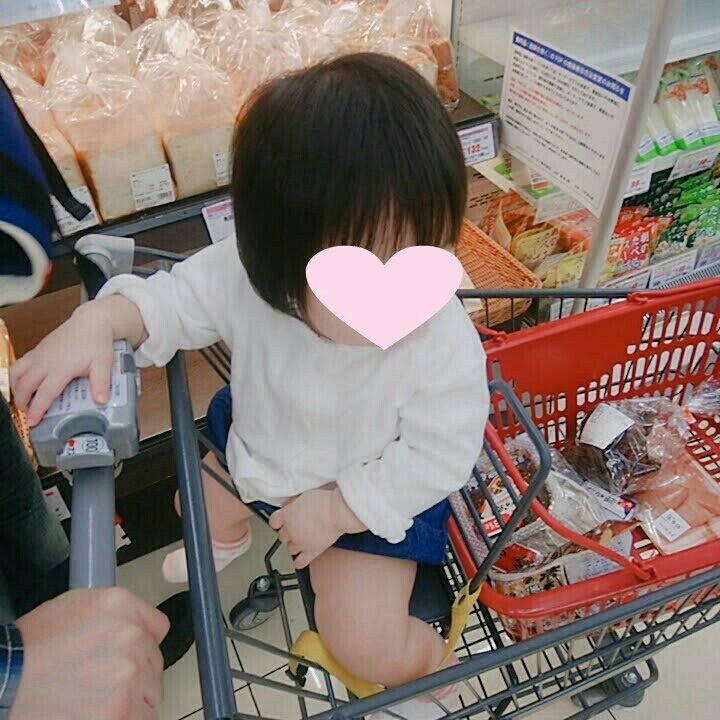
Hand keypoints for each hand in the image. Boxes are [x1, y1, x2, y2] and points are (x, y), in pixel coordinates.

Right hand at [11, 295, 143, 426]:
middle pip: (24, 386)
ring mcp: (39, 354)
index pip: (44, 394)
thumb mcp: (103, 364)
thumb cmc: (97, 342)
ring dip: (16, 389)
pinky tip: (25, 384)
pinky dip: (17, 376)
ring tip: (23, 401)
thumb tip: (101, 401)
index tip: (33, 422)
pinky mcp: (37, 349)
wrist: (91, 321)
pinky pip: (19, 364)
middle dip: (23, 403)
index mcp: (61, 368)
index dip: (37, 410)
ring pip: (16, 374)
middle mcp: (45, 362)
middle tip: (29, 415)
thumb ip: (102, 383)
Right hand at [11, 588, 168, 719]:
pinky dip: (126, 718)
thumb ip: (117, 612)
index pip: (158, 627)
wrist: (4, 681)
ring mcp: (129, 674)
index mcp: (121, 606)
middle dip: (134, 672)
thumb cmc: (31, 649)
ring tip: (94, 698)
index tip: (132, 655)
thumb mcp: (77, 605)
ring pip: (150, 692)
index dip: (143, 644)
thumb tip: (137, 625)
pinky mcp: (121, 711)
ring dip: (130, 698)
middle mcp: (131, 636)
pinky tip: (98, 712)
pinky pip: (142, 717)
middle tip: (100, 680)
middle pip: (153, 662)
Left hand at [269, 487, 364, 568]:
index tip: (281, 521)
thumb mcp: (303, 495)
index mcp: (287, 515)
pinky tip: (299, 560)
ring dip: (294, 545)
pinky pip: (300, 562)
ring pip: (289, 549)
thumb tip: (286, 506)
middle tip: (295, 529)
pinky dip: (299, 562)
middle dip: (287, 533)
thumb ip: (292, 503)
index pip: (273, 522)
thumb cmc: (324, 501)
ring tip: (301, 540)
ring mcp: (300, 542)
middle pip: (281, 536)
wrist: (337, 512)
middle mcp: (291, 530)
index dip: (278, 521)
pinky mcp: (311, 551)